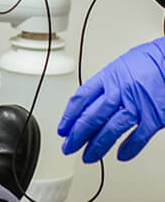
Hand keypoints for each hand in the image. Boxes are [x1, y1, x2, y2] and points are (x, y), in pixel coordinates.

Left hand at [58, 36, 164, 162]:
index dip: (69, 115)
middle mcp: (119, 91)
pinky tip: (120, 156)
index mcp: (108, 77)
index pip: (81, 98)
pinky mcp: (154, 117)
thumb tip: (92, 100)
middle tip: (68, 147)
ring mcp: (136, 105)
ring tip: (88, 156)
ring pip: (111, 129)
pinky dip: (129, 148)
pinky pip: (138, 137)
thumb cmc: (148, 61)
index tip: (63, 128)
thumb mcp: (119, 67)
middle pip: (92, 116)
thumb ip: (106, 84)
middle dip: (77, 135)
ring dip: (97, 145)